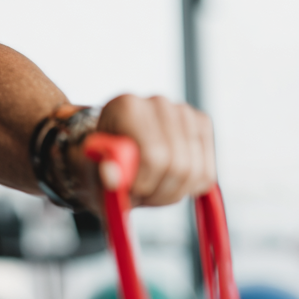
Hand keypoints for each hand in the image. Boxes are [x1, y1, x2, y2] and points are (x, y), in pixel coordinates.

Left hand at [74, 94, 216, 210]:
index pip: (152, 156)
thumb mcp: (91, 170)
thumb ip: (100, 174)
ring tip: (150, 189)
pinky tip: (166, 181)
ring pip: (195, 172)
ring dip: (172, 193)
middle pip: (177, 165)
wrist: (117, 147)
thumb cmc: (102, 160)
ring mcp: (183, 111)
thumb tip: (112, 179)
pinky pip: (206, 174)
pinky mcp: (202, 124)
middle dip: (158, 192)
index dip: (143, 184)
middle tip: (140, 196)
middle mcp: (157, 102)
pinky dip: (188, 188)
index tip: (127, 191)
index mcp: (125, 106)